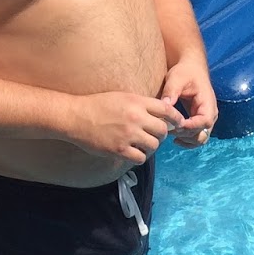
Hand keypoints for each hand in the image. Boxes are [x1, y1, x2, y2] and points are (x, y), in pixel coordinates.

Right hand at [69, 92, 184, 162]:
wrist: (76, 116)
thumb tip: (162, 112)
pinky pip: (141, 158)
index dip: (175, 118)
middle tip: (154, 135)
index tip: (177, 123)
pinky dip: (139, 156)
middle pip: (163, 130)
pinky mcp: (120, 149)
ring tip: (142, 144)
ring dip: (150, 146)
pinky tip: (133, 152)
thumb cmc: (98, 105)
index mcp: (137, 102)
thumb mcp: (123, 97)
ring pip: (154, 145)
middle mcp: (135, 118)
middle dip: (161, 134)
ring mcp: (128, 135)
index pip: (167, 110)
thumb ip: (142, 104)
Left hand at [162, 59, 218, 147]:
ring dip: (187, 141)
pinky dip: (187, 141)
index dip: (190, 127)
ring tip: (171, 135)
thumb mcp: (176, 78)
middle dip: (186, 135)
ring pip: (200, 139)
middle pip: (202, 133)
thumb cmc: (185, 72)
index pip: (204, 122)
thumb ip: (171, 91)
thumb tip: (165, 106)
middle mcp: (210, 114)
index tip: (175, 125)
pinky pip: (197, 137)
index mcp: (208, 103)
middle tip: (169, 130)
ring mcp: (206, 119)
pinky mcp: (199, 122)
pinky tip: (175, 138)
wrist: (191, 69)